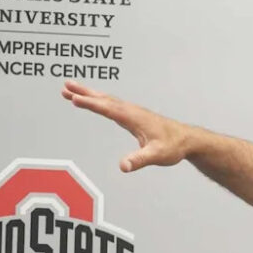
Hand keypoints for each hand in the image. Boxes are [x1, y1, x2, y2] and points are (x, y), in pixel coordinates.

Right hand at [61, 81, 192, 172]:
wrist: (187, 140)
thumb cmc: (173, 147)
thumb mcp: (156, 155)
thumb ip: (139, 160)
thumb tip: (123, 166)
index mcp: (134, 117)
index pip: (108, 108)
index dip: (91, 103)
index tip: (74, 98)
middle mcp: (132, 111)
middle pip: (104, 99)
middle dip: (84, 92)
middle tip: (65, 86)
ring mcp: (132, 112)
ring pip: (107, 100)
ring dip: (88, 94)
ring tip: (70, 90)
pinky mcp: (133, 116)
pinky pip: (111, 105)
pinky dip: (99, 101)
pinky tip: (93, 101)